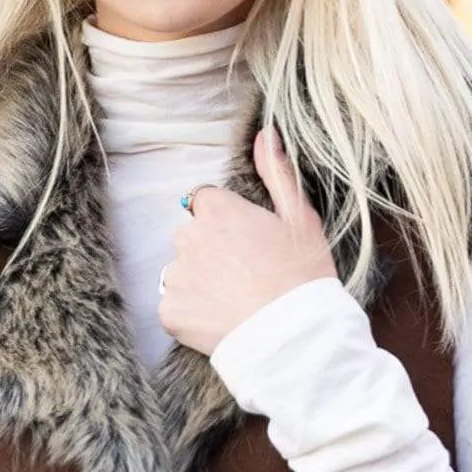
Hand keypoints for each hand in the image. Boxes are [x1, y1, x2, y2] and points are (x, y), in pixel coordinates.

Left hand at [158, 124, 338, 355]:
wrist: (294, 337)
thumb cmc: (302, 275)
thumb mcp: (300, 218)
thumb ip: (277, 173)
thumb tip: (266, 133)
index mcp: (217, 211)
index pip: (206, 202)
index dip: (227, 221)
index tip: (248, 241)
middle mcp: (188, 238)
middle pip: (192, 236)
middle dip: (211, 250)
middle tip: (246, 274)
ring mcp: (176, 276)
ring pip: (182, 271)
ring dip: (200, 281)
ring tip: (235, 300)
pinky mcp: (169, 313)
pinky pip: (175, 307)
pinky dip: (193, 313)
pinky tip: (221, 320)